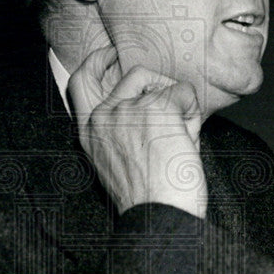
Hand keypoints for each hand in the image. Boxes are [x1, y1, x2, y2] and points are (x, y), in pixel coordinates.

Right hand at [68, 46, 206, 217]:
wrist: (159, 218)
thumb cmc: (147, 200)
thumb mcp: (118, 163)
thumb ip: (122, 132)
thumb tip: (150, 103)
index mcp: (89, 133)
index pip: (79, 82)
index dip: (96, 62)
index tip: (109, 55)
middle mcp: (102, 116)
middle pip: (131, 73)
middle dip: (154, 78)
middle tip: (168, 87)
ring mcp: (127, 108)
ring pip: (162, 84)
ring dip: (178, 106)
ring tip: (183, 138)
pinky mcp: (156, 107)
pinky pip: (185, 93)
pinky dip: (194, 114)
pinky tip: (190, 141)